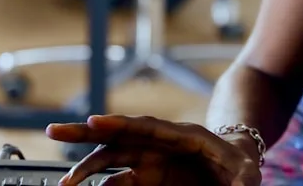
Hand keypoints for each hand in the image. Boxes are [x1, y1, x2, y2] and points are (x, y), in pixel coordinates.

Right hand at [47, 115, 261, 185]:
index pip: (147, 126)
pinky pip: (118, 180)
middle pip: (118, 134)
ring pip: (111, 157)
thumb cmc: (242, 165)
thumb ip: (242, 184)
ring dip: (87, 168)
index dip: (120, 123)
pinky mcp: (148, 177)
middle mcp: (161, 144)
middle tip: (54, 131)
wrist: (237, 165)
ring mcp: (151, 160)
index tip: (95, 122)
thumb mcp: (248, 174)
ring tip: (65, 183)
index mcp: (184, 136)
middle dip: (86, 132)